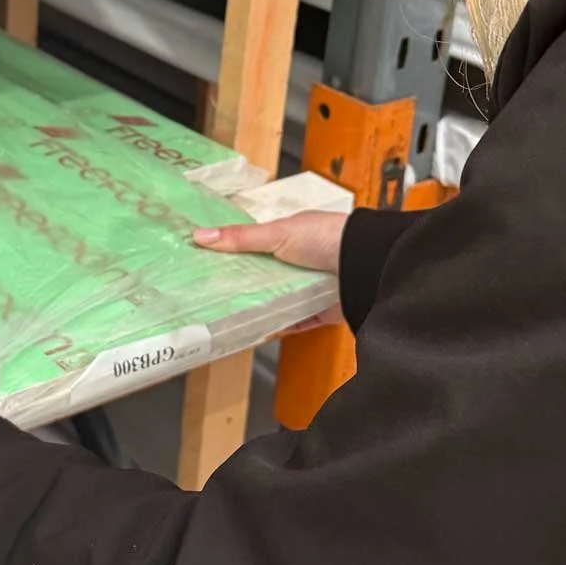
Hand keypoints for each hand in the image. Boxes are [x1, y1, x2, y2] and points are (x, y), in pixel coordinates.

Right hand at [192, 209, 347, 329]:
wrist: (365, 263)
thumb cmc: (324, 237)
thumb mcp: (277, 233)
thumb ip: (241, 238)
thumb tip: (200, 236)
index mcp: (293, 238)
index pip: (258, 248)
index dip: (235, 258)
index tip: (209, 269)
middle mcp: (303, 263)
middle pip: (266, 278)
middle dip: (244, 287)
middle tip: (212, 298)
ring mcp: (312, 289)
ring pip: (279, 302)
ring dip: (260, 308)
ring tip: (228, 317)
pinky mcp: (321, 312)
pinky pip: (295, 323)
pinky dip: (279, 327)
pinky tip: (258, 331)